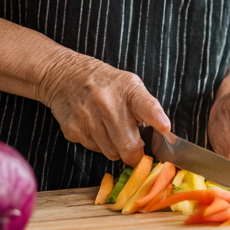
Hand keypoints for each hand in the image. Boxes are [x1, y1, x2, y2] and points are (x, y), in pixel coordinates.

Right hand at [39, 52, 169, 165]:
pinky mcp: (72, 129)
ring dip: (115, 147)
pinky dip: (98, 144)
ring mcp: (87, 117)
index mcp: (127, 89)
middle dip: (134, 153)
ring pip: (111, 153)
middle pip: (128, 146)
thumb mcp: (129, 85)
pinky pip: (94, 150)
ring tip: (110, 129)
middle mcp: (107, 102)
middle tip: (135, 147)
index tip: (164, 127)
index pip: (145, 104)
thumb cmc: (105, 83)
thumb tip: (159, 135)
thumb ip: (145, 107)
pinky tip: (94, 127)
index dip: (156, 117)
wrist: (65, 76)